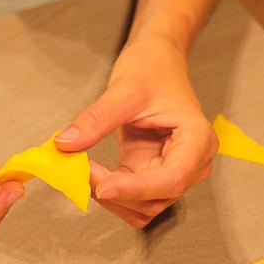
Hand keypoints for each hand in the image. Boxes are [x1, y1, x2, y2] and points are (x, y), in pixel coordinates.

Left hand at [54, 36, 215, 227]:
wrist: (157, 58)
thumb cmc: (151, 67)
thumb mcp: (123, 90)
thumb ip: (96, 120)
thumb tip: (65, 145)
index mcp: (197, 140)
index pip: (171, 178)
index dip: (136, 188)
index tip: (101, 186)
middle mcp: (192, 162)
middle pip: (157, 198)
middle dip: (118, 192)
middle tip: (80, 170)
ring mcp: (172, 169)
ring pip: (144, 206)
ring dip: (112, 197)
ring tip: (83, 169)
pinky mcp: (151, 171)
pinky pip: (132, 195)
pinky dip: (110, 190)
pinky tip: (89, 171)